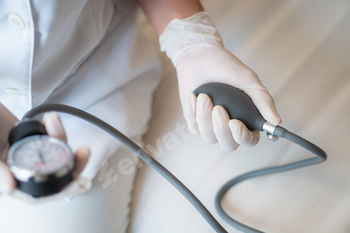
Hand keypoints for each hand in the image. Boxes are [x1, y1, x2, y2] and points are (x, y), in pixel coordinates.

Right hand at [0, 112, 90, 202]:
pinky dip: (53, 127)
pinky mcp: (31, 135)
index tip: (80, 183)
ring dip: (60, 137)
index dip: (61, 191)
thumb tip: (10, 189)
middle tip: (84, 152)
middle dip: (73, 164)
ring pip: (55, 152)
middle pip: (55, 173)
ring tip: (52, 121)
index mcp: (9, 180)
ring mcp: (27, 151)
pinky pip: (48, 135)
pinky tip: (50, 118)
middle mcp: (20, 169)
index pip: (38, 193)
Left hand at [160, 12, 280, 150]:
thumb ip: (263, 100)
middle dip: (221, 129)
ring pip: (209, 137)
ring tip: (205, 97)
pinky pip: (194, 127)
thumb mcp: (248, 80)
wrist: (200, 56)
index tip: (235, 123)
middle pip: (228, 145)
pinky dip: (194, 110)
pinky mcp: (195, 121)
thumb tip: (277, 121)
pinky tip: (195, 96)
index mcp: (246, 119)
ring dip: (205, 117)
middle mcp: (228, 126)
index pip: (249, 139)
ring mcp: (211, 126)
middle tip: (218, 109)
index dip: (243, 136)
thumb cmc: (226, 67)